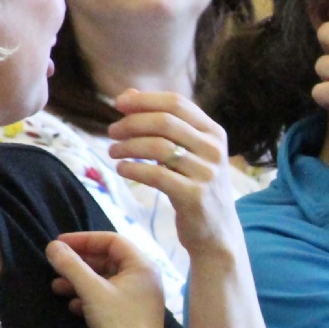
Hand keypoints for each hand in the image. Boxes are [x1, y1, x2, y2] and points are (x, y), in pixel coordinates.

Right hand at [47, 231, 165, 327]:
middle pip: (108, 260)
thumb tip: (53, 247)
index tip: (59, 244)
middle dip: (79, 264)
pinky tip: (74, 307)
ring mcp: (141, 297)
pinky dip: (90, 298)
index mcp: (142, 265)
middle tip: (56, 266)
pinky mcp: (134, 315)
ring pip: (106, 281)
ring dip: (81, 282)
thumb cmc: (118, 321)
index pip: (112, 240)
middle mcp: (145, 278)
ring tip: (57, 287)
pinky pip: (109, 298)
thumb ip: (71, 266)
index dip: (83, 239)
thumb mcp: (91, 290)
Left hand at [107, 90, 242, 260]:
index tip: (118, 104)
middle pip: (165, 121)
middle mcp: (214, 149)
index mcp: (214, 132)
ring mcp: (206, 173)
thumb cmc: (196, 188)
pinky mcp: (194, 196)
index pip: (176, 102)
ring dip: (128, 146)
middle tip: (111, 131)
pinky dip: (133, 169)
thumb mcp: (188, 153)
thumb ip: (163, 124)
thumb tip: (128, 94)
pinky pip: (156, 175)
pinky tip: (122, 170)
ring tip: (112, 152)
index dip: (144, 100)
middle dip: (132, 123)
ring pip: (158, 147)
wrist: (217, 233)